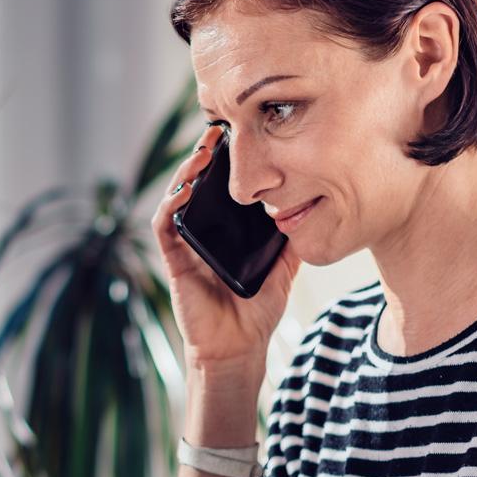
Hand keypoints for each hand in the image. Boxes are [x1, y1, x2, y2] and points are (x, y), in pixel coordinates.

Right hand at [152, 126, 300, 368]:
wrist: (239, 348)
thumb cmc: (257, 312)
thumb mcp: (283, 268)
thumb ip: (291, 239)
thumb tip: (311, 206)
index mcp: (226, 232)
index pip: (222, 188)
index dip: (226, 161)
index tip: (241, 134)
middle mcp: (203, 234)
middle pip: (197, 185)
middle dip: (204, 155)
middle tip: (218, 128)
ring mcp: (186, 246)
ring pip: (177, 199)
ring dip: (185, 173)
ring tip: (202, 151)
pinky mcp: (174, 261)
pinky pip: (164, 227)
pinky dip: (170, 206)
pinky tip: (184, 190)